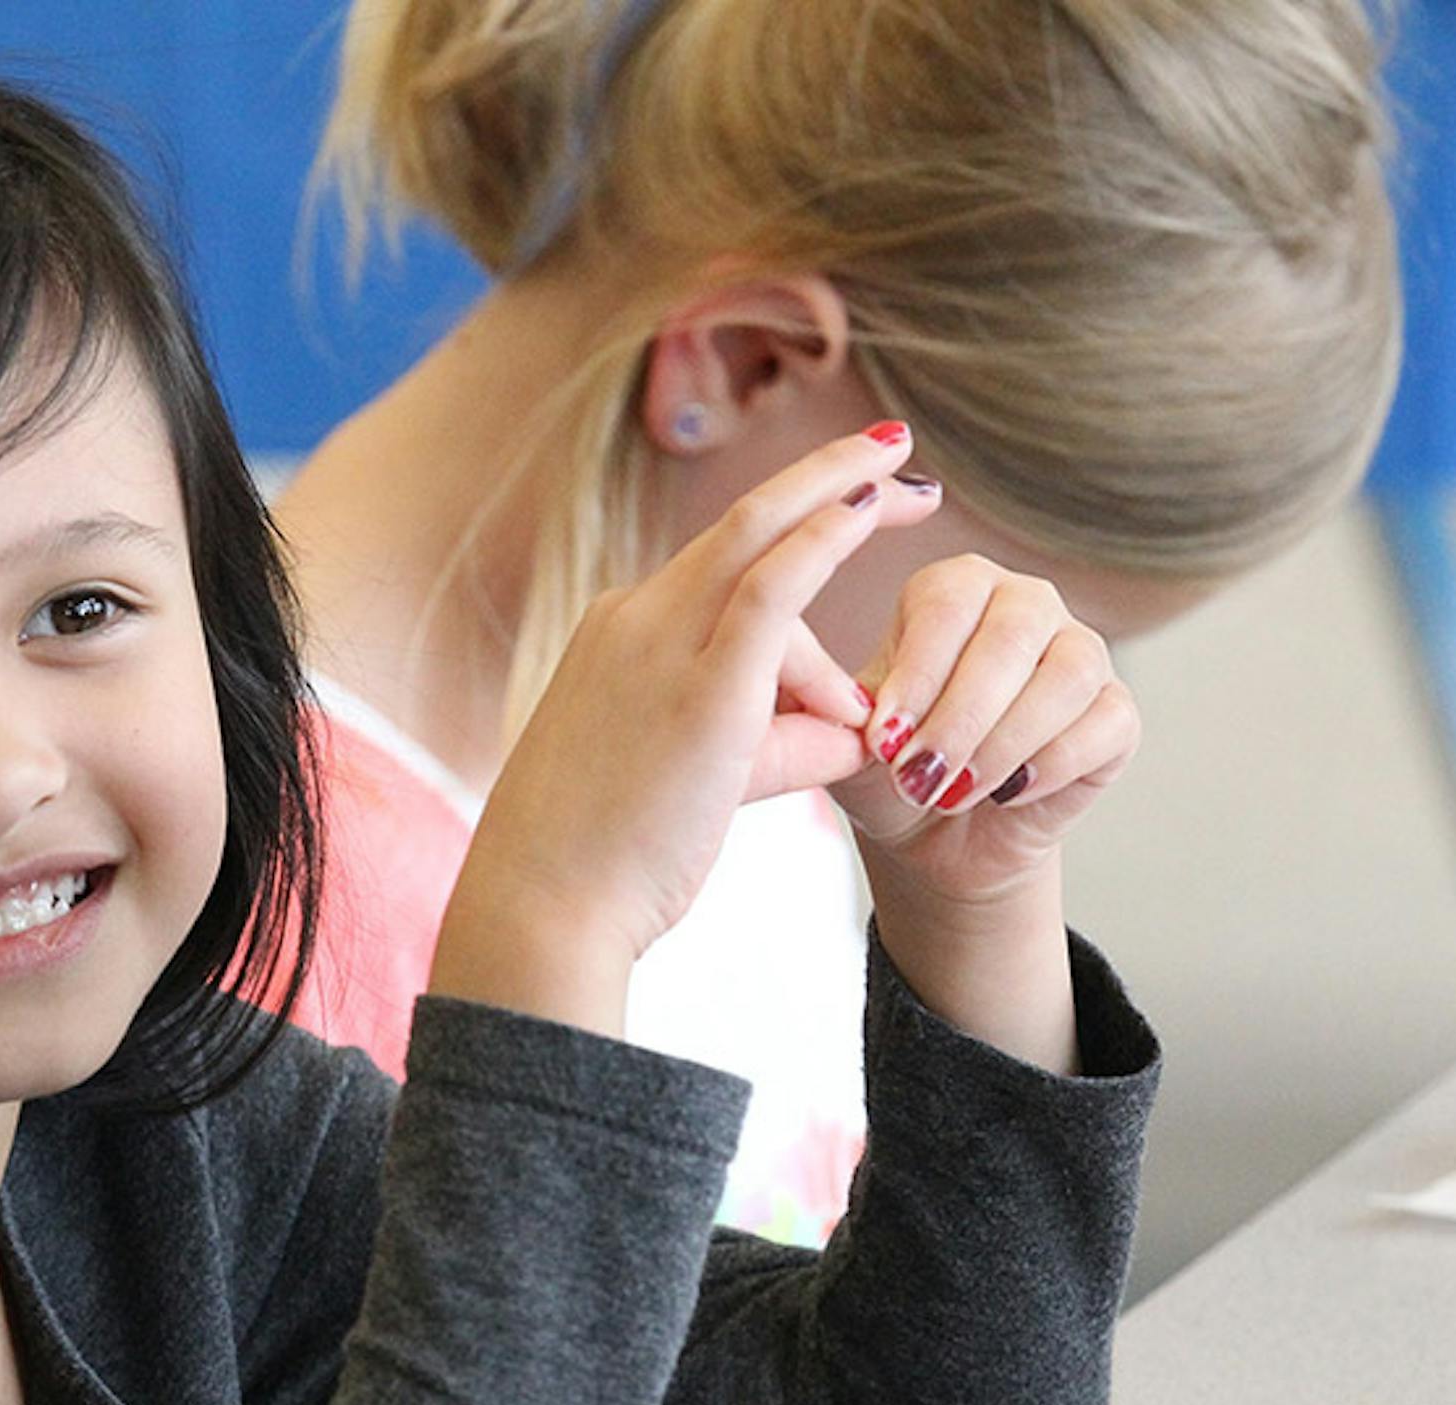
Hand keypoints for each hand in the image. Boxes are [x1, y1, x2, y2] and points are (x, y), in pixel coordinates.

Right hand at [431, 426, 928, 1033]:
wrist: (545, 905)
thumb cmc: (608, 857)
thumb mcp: (701, 777)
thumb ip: (780, 739)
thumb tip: (860, 728)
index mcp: (621, 633)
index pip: (722, 569)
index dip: (794, 527)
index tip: (851, 504)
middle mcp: (634, 618)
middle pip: (745, 522)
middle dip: (827, 476)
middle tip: (899, 448)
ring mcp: (658, 644)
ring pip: (763, 552)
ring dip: (843, 509)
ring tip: (911, 528)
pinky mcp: (698, 689)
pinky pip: (771, 585)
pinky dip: (826, 535)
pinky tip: (874, 501)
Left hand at [838, 553, 1140, 908]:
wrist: (937, 837)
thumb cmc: (888, 772)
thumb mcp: (848, 740)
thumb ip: (843, 709)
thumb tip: (854, 704)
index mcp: (954, 587)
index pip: (946, 606)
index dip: (918, 675)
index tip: (884, 740)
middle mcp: (1024, 603)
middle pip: (1009, 638)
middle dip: (959, 719)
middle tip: (917, 779)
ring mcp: (1079, 651)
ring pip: (1065, 677)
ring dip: (1003, 745)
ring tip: (952, 794)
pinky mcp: (1116, 710)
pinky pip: (1104, 724)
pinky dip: (1051, 766)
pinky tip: (1007, 794)